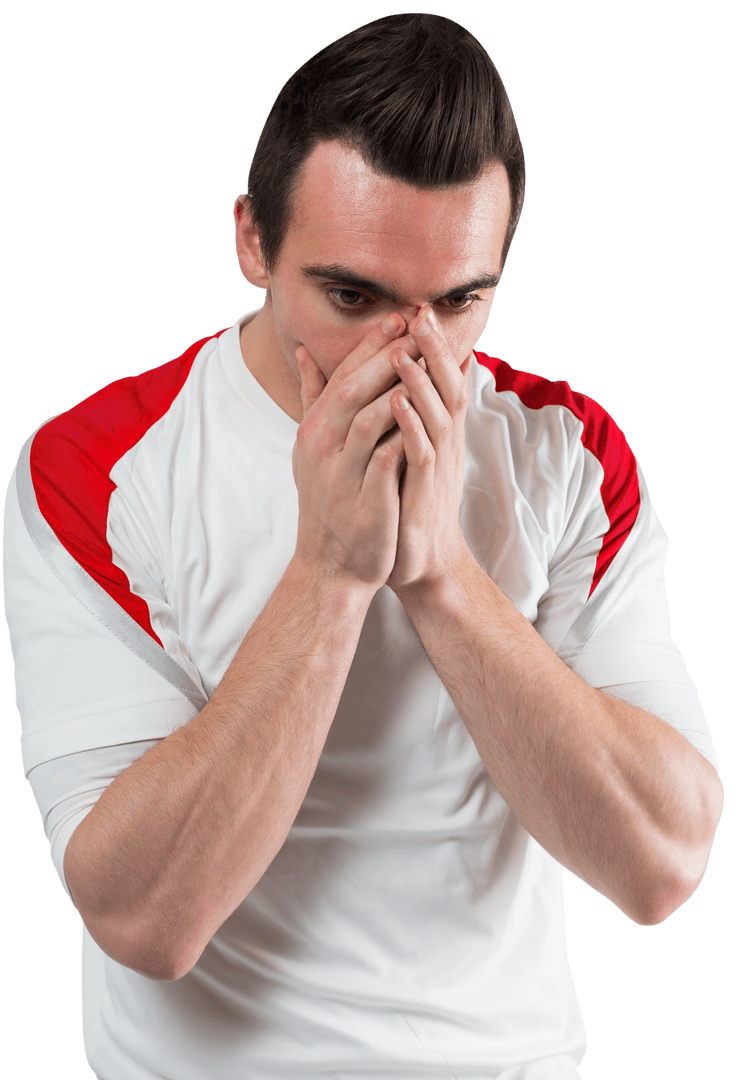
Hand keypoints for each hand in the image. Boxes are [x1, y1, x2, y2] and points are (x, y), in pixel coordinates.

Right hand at [292, 316, 422, 594]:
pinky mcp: (363, 500)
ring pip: (368, 418)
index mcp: (313, 429)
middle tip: (418, 325)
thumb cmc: (330, 500)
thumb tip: (309, 351)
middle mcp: (320, 447)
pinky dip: (403, 434)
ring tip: (426, 360)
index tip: (402, 316)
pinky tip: (428, 415)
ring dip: (398, 386)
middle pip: (354, 387)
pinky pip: (384, 459)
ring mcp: (340, 474)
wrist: (331, 565)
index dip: (372, 343)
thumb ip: (315, 398)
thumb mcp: (314, 446)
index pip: (343, 374)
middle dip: (387, 353)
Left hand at [384, 305, 472, 595]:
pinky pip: (421, 453)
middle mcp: (445, 445)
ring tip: (406, 349)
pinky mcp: (425, 492)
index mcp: (438, 433)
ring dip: (422, 382)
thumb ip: (407, 418)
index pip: (439, 380)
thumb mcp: (406, 454)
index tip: (417, 309)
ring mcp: (437, 468)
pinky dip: (412, 426)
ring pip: (437, 416)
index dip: (431, 346)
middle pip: (447, 387)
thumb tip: (405, 383)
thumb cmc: (405, 503)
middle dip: (434, 350)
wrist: (416, 561)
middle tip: (422, 312)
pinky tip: (397, 403)